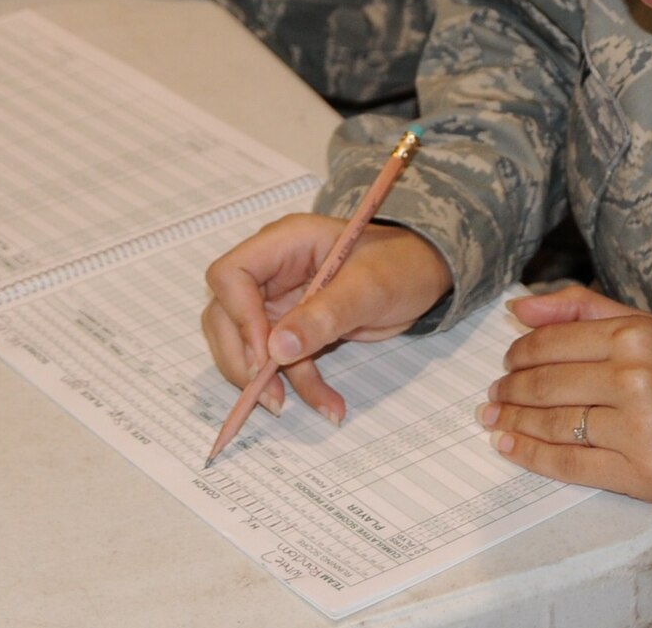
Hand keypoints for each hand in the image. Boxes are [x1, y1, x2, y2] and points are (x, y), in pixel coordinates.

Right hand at [203, 213, 452, 424]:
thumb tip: (277, 350)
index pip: (231, 275)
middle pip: (226, 315)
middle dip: (243, 358)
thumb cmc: (401, 263)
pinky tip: (330, 406)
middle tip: (269, 395)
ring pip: (248, 346)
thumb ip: (325, 314)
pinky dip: (300, 387)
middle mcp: (273, 271)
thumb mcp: (370, 286)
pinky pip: (282, 362)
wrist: (425, 274)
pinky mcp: (295, 328)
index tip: (266, 355)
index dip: (238, 317)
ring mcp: (281, 300)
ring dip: (268, 381)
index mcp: (285, 243)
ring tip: (291, 408)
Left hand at [480, 285, 651, 515]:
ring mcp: (639, 428)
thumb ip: (585, 309)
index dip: (518, 354)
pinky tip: (510, 447)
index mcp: (637, 334)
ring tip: (494, 422)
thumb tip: (519, 306)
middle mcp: (636, 377)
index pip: (552, 342)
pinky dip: (531, 456)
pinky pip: (570, 464)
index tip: (506, 363)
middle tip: (493, 397)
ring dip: (513, 423)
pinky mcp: (642, 473)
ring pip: (553, 424)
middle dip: (509, 392)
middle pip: (546, 384)